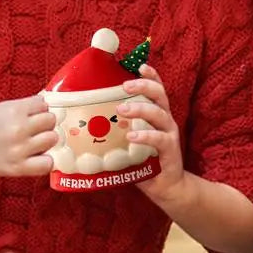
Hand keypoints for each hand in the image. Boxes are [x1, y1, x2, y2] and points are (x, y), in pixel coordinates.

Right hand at [0, 95, 56, 177]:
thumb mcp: (2, 108)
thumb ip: (26, 105)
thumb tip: (48, 102)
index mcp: (14, 110)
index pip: (44, 104)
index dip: (40, 109)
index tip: (33, 115)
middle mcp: (18, 129)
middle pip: (51, 121)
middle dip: (45, 124)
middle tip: (35, 129)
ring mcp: (19, 149)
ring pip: (52, 139)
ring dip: (46, 140)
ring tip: (35, 142)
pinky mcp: (18, 168)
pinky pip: (47, 164)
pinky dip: (46, 161)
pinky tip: (37, 157)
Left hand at [118, 65, 184, 203]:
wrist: (166, 187)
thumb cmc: (144, 162)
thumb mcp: (129, 142)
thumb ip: (116, 131)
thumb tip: (82, 125)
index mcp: (156, 114)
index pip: (156, 89)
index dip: (150, 75)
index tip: (139, 65)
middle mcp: (165, 120)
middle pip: (159, 95)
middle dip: (143, 85)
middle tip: (125, 85)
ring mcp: (169, 134)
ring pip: (158, 113)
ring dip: (140, 108)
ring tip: (122, 109)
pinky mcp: (170, 150)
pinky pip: (159, 139)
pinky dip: (145, 136)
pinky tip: (132, 136)